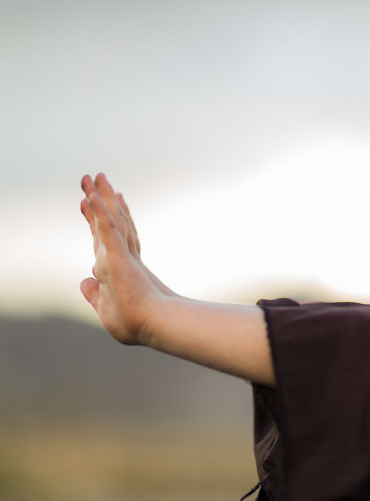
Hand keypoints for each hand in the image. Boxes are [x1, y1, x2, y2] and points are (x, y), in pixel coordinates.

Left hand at [80, 173, 171, 344]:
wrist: (154, 324)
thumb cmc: (135, 323)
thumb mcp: (105, 307)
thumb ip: (94, 293)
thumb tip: (83, 280)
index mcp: (121, 268)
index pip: (109, 238)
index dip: (103, 219)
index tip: (97, 201)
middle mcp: (123, 256)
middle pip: (111, 220)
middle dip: (103, 199)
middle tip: (96, 177)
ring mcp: (121, 255)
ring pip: (110, 219)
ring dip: (102, 196)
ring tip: (94, 176)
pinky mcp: (118, 257)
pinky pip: (107, 230)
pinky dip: (100, 213)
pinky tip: (93, 197)